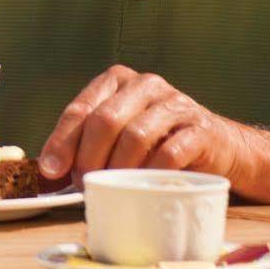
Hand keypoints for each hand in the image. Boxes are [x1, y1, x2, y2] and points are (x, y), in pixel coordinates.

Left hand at [38, 65, 259, 187]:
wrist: (220, 148)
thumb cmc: (159, 144)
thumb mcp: (119, 137)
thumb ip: (86, 145)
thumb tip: (49, 174)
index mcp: (118, 80)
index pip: (82, 108)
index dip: (62, 141)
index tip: (51, 170)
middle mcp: (145, 85)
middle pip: (105, 120)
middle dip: (88, 157)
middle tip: (84, 184)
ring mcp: (175, 104)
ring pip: (135, 135)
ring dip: (117, 168)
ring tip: (111, 188)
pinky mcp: (200, 129)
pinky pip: (169, 152)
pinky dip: (150, 173)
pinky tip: (143, 186)